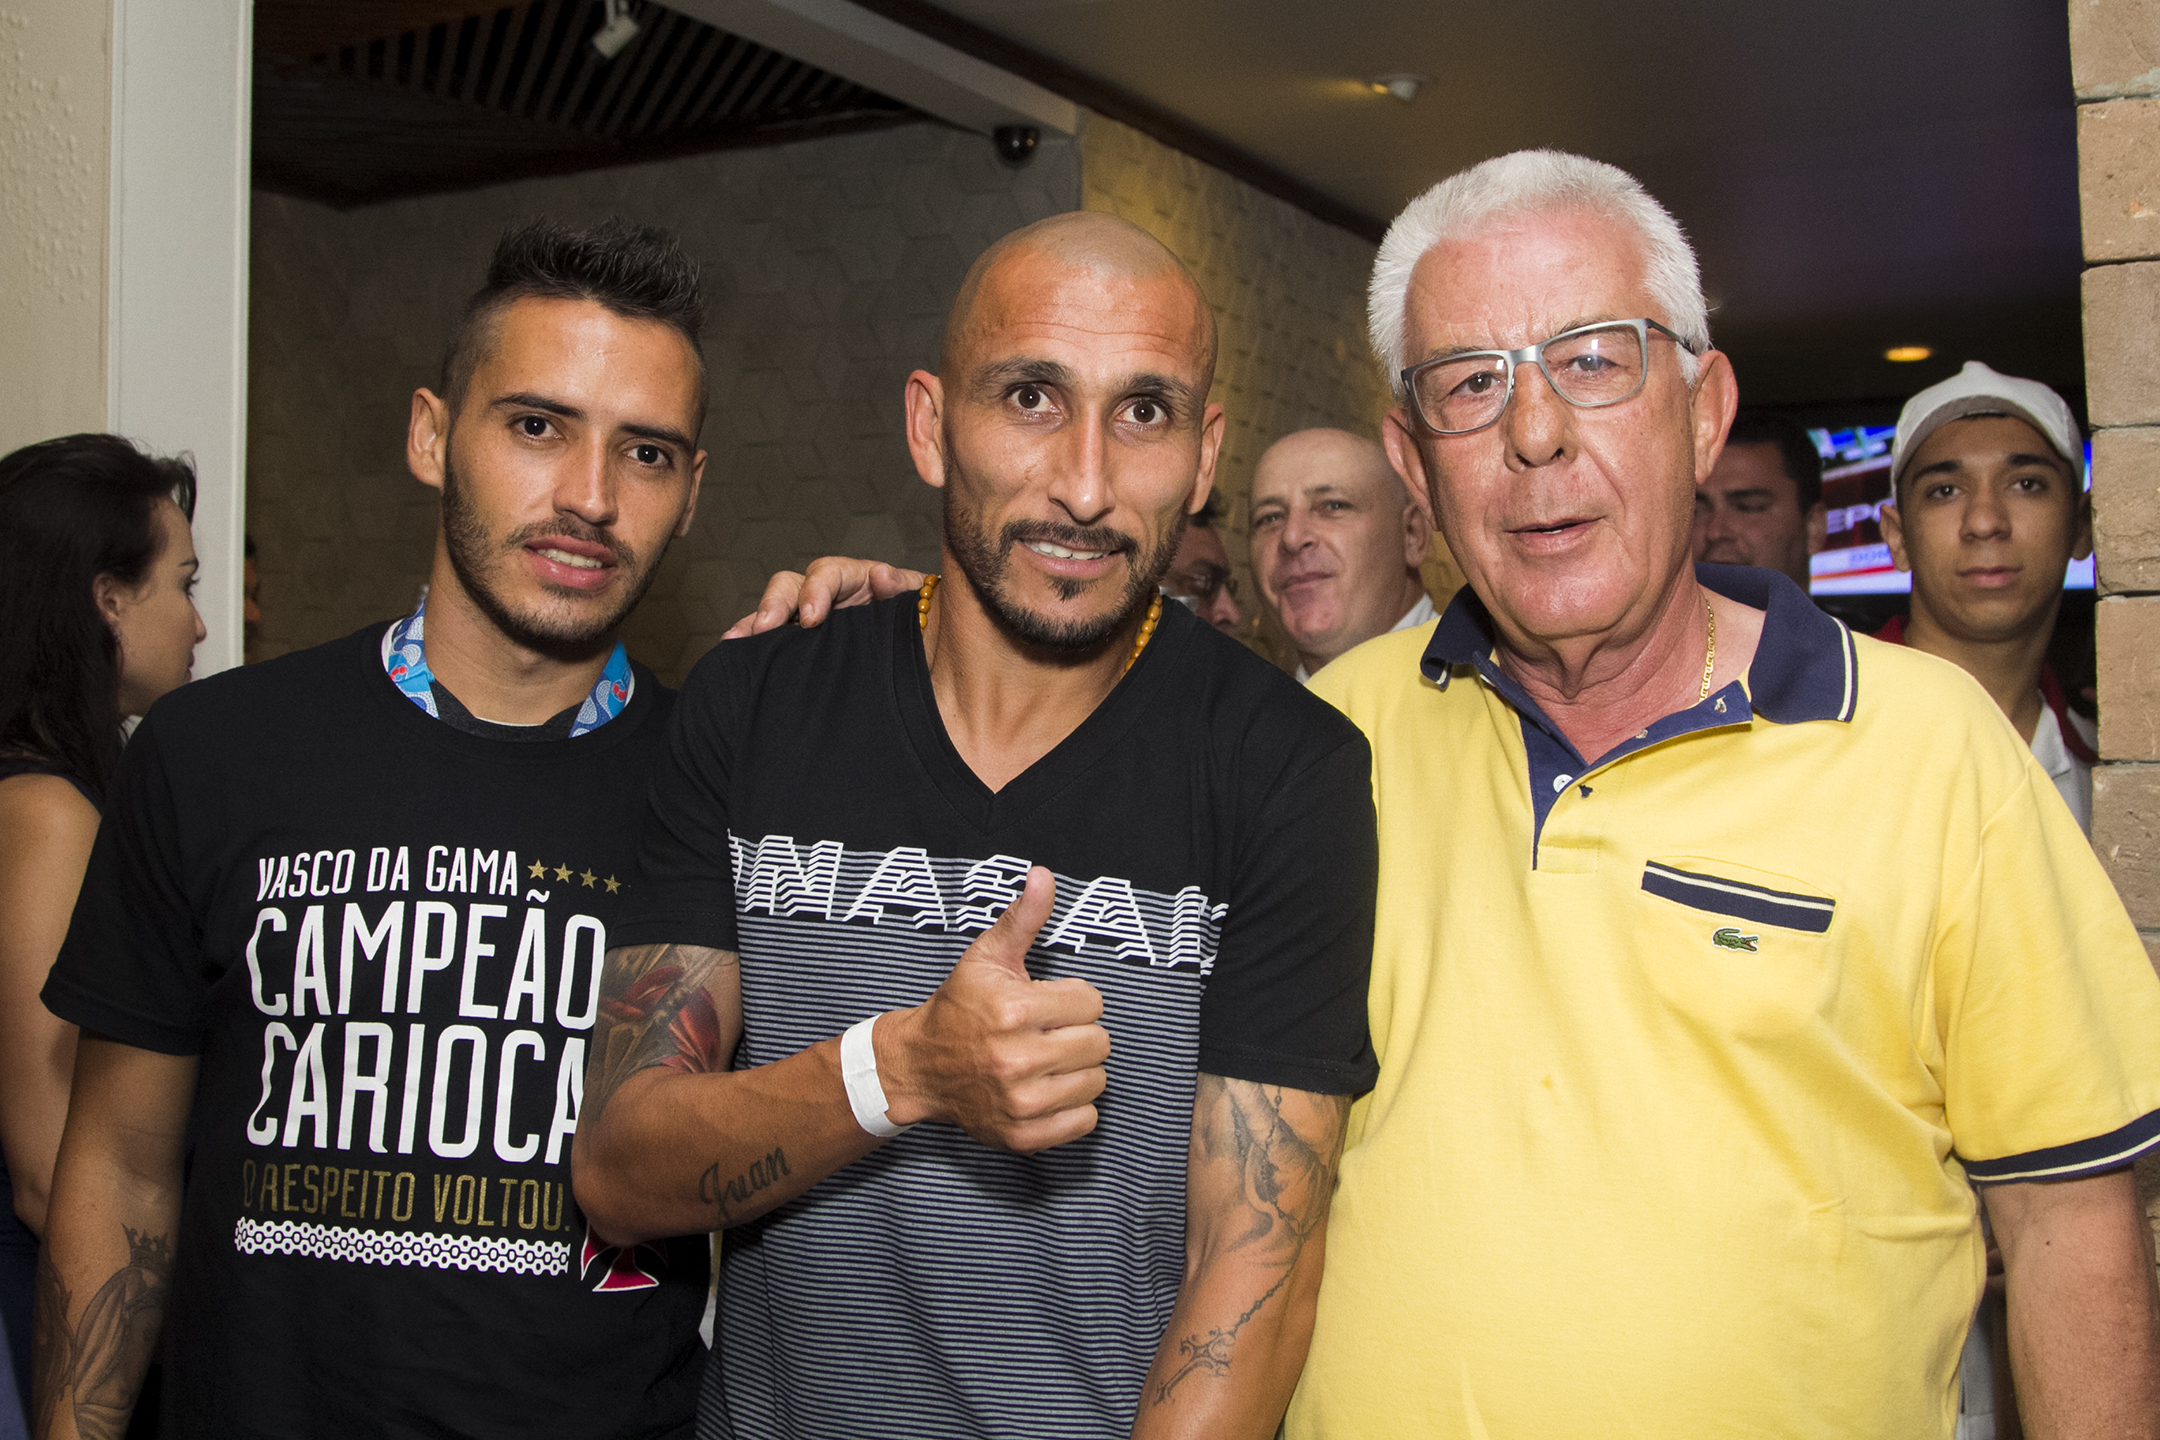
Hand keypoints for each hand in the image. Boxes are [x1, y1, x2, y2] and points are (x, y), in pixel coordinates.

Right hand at [722, 557, 926, 637]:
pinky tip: (733, 656)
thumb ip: (900, 588)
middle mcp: (827, 594)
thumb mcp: (918, 603)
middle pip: (790, 586)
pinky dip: (751, 645)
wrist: (928, 648)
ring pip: (774, 612)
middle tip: (766, 628)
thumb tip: (881, 574)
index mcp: (856, 579)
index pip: (828, 573)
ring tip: (734, 642)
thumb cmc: (923, 620)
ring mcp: (810, 618)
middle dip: (775, 604)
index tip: (811, 617)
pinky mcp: (801, 644)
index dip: (815, 590)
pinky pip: (771, 640)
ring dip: (753, 623)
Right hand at [877, 868, 1108, 1151]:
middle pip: (1100, 1043)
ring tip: (1047, 1061)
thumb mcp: (987, 957)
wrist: (921, 1067)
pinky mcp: (1023, 1135)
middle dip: (1078, 1034)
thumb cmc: (960, 1007)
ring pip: (1096, 1081)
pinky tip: (1047, 1089)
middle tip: (1048, 1033)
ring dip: (1078, 1070)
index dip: (1073, 1000)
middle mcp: (1017, 1058)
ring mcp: (1020, 1101)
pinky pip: (1085, 1121)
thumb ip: (1023, 918)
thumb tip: (1044, 876)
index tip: (1046, 1004)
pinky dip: (1074, 1108)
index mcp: (1014, 1010)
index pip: (1092, 1003)